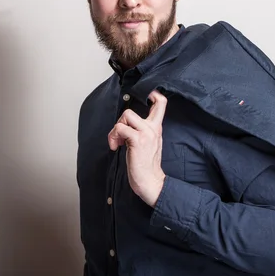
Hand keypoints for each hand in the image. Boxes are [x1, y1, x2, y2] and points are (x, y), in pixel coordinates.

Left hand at [107, 90, 167, 206]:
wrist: (150, 181)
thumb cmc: (146, 165)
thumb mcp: (149, 144)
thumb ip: (144, 131)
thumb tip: (126, 124)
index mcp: (156, 128)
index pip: (161, 104)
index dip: (153, 94)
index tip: (146, 95)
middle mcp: (152, 128)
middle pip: (132, 109)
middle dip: (120, 120)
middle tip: (119, 134)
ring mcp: (145, 133)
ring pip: (125, 116)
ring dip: (115, 130)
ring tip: (117, 142)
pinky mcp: (137, 140)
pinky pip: (120, 128)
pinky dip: (113, 137)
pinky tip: (115, 147)